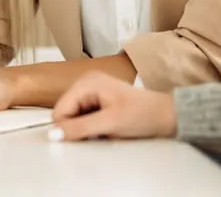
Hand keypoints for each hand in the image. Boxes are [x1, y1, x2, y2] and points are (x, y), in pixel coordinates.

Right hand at [49, 72, 176, 140]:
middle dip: (77, 127)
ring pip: (74, 116)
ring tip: (105, 130)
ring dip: (85, 128)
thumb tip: (54, 134)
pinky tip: (106, 128)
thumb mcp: (109, 123)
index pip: (60, 109)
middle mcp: (87, 82)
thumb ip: (80, 128)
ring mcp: (92, 90)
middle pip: (66, 112)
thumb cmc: (144, 114)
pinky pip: (84, 117)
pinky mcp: (98, 100)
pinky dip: (91, 126)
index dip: (66, 128)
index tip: (81, 138)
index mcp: (87, 82)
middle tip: (98, 133)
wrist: (166, 117)